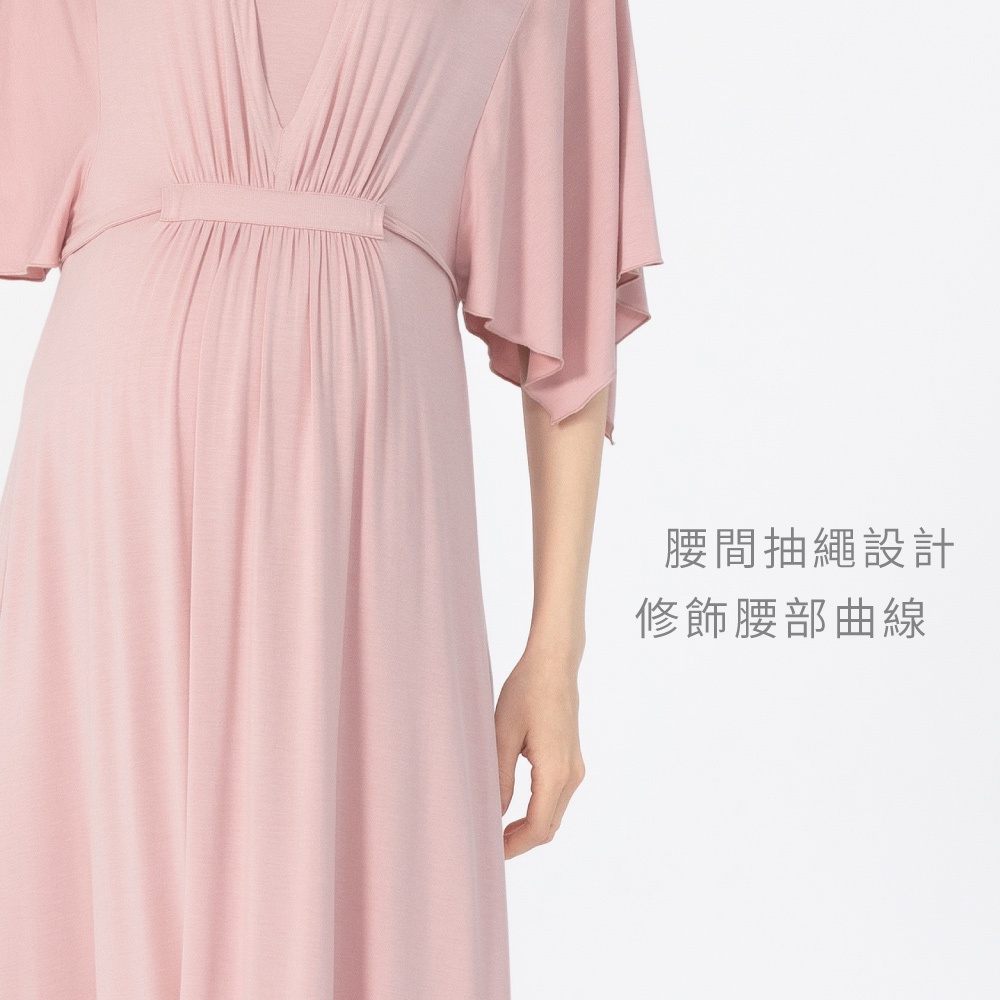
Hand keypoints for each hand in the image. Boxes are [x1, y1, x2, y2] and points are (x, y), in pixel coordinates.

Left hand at [495, 646, 585, 858]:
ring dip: (529, 827)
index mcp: (554, 771)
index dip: (515, 846)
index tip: (491, 853)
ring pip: (554, 813)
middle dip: (521, 841)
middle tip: (488, 844)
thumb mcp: (502, 734)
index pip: (539, 827)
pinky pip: (557, 797)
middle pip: (549, 826)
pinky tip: (513, 808)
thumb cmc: (525, 691)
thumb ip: (500, 778)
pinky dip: (537, 811)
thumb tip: (496, 814)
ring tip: (496, 829)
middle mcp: (571, 774)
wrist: (554, 663)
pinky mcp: (572, 759)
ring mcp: (575, 767)